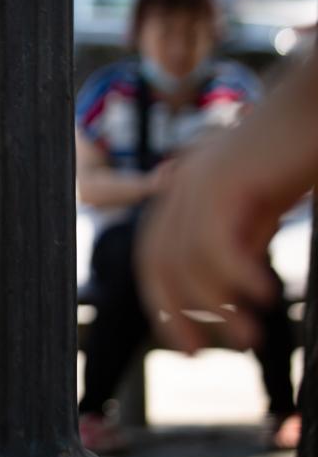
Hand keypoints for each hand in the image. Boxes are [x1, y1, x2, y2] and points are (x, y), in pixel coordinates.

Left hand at [135, 142, 287, 353]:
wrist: (317, 104)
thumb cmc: (295, 151)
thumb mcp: (260, 204)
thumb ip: (239, 236)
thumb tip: (231, 289)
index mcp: (183, 192)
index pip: (155, 257)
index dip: (164, 304)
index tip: (187, 345)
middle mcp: (181, 186)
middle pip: (157, 262)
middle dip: (175, 312)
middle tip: (206, 352)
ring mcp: (198, 181)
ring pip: (188, 260)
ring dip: (218, 305)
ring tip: (249, 336)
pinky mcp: (225, 180)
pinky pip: (215, 243)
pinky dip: (235, 276)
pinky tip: (264, 297)